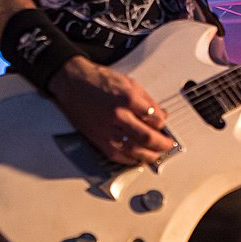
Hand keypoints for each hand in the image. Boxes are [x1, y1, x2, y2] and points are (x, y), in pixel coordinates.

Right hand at [48, 56, 173, 164]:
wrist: (72, 83)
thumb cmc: (97, 81)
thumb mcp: (128, 82)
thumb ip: (147, 100)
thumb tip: (161, 114)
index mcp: (127, 99)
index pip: (155, 118)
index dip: (164, 124)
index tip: (164, 124)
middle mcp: (118, 116)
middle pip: (147, 138)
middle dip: (163, 144)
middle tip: (168, 144)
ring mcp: (107, 130)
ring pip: (135, 151)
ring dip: (150, 155)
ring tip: (157, 154)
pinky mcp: (98, 140)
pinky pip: (119, 156)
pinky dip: (132, 159)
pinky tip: (139, 157)